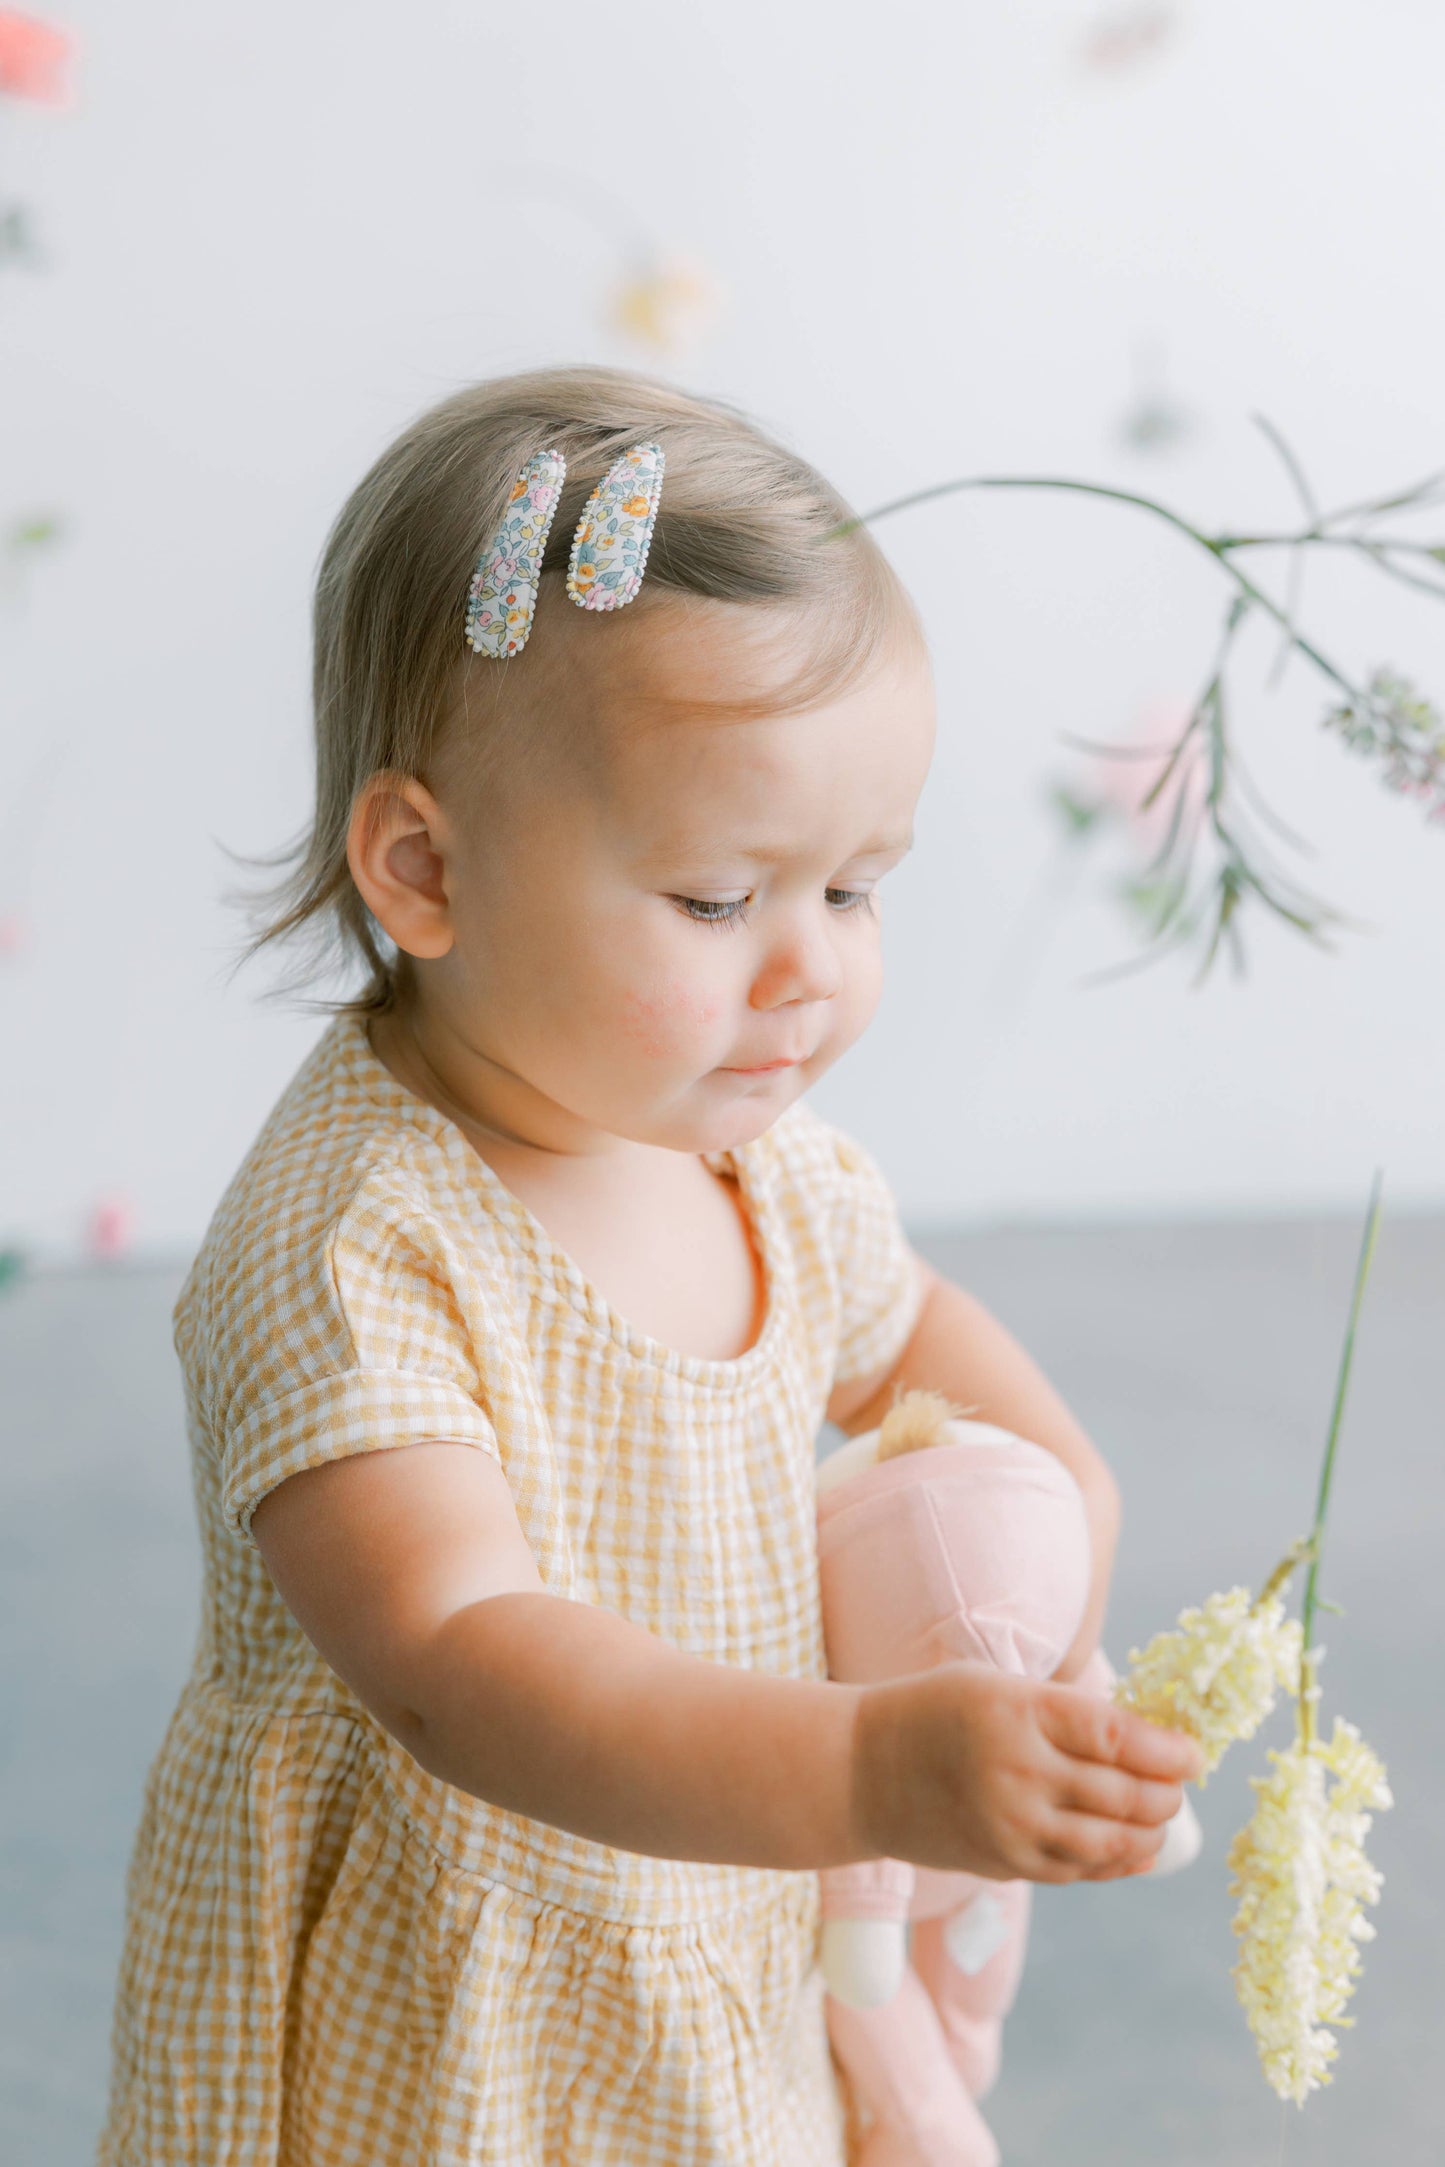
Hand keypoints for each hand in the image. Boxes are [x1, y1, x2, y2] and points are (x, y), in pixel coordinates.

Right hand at [850, 1662, 1204, 1884]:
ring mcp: (1011, 1825)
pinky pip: (1080, 1871)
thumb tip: (1149, 1738)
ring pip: (1110, 1842)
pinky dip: (1116, 1860)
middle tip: (1178, 1782)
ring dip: (1150, 1832)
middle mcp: (1017, 1771)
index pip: (1116, 1737)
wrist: (863, 1771)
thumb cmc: (938, 1711)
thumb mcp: (997, 1684)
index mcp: (1018, 1712)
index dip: (1168, 1750)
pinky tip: (1131, 1845)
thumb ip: (1066, 1710)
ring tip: (1159, 1815)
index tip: (1195, 1754)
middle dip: (1166, 1793)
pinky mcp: (1006, 1863)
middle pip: (1124, 1795)